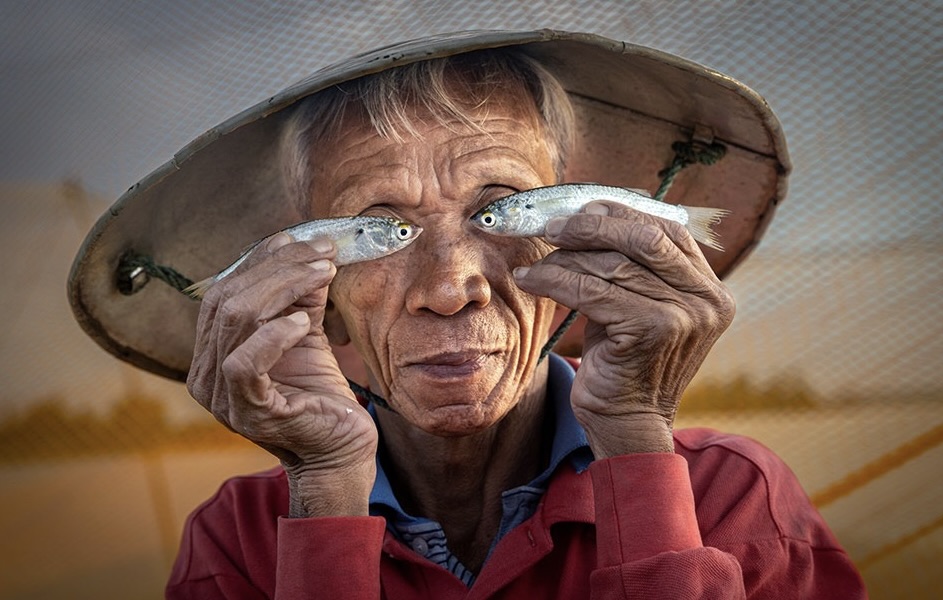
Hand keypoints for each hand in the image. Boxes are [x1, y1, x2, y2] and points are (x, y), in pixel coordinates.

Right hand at [187, 232, 377, 515]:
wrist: (340, 450)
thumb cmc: (320, 394)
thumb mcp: (307, 335)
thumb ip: (299, 298)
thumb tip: (309, 251)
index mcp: (212, 352)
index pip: (223, 290)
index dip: (261, 259)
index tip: (305, 239)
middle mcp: (205, 374)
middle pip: (226, 298)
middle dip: (278, 266)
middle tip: (323, 251)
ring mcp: (220, 397)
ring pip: (234, 320)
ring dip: (283, 287)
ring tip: (322, 274)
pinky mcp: (247, 413)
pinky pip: (243, 364)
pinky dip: (274, 334)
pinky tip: (304, 322)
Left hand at [513, 201, 734, 454]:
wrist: (627, 423)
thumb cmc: (623, 361)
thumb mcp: (636, 306)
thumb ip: (631, 265)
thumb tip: (589, 213)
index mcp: (710, 288)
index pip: (666, 228)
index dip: (619, 212)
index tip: (578, 212)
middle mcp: (708, 298)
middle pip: (643, 235)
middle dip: (592, 226)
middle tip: (551, 228)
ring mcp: (685, 314)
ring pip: (612, 263)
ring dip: (564, 258)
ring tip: (535, 262)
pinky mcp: (654, 329)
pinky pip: (593, 290)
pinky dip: (555, 280)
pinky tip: (530, 280)